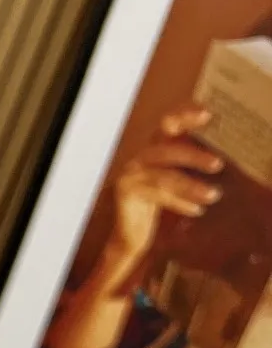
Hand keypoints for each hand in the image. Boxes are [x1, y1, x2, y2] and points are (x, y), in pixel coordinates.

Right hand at [108, 104, 223, 271]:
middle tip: (218, 164)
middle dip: (194, 156)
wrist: (130, 234)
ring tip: (213, 195)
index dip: (185, 115)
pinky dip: (179, 203)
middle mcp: (141, 156)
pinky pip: (157, 196)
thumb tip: (220, 156)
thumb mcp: (175, 178)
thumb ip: (189, 163)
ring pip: (165, 177)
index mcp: (154, 147)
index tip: (207, 113)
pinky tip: (197, 210)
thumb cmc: (157, 203)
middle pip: (168, 150)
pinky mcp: (126, 193)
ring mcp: (131, 174)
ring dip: (191, 187)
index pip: (169, 124)